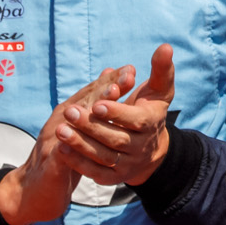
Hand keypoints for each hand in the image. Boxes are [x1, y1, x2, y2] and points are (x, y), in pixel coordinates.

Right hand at [0, 71, 126, 224]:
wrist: (37, 188)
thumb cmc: (64, 154)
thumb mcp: (81, 129)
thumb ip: (95, 106)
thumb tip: (113, 82)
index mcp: (70, 113)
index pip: (92, 93)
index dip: (111, 81)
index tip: (132, 69)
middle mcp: (60, 122)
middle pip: (83, 102)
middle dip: (104, 90)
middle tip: (124, 79)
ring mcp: (54, 141)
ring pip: (72, 123)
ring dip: (89, 113)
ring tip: (106, 104)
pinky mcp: (52, 164)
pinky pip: (63, 153)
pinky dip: (73, 146)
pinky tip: (84, 141)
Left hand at [62, 45, 175, 186]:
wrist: (151, 148)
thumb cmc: (150, 110)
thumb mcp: (158, 90)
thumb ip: (161, 70)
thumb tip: (165, 47)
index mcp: (152, 124)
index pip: (136, 121)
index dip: (117, 113)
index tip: (97, 103)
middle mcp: (142, 147)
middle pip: (116, 139)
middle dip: (92, 126)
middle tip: (69, 111)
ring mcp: (129, 164)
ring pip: (104, 156)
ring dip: (81, 144)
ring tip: (60, 130)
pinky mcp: (115, 177)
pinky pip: (96, 172)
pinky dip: (79, 162)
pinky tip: (62, 148)